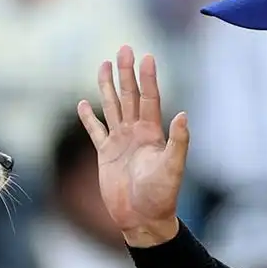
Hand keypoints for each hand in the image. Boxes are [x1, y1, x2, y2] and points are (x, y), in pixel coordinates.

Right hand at [77, 46, 188, 246]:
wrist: (142, 219)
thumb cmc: (161, 195)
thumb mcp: (173, 167)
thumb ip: (178, 141)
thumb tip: (183, 115)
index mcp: (152, 133)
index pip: (149, 98)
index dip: (148, 78)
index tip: (147, 56)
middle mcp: (136, 132)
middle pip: (129, 96)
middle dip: (126, 73)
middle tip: (124, 49)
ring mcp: (120, 142)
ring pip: (112, 107)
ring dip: (108, 87)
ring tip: (103, 65)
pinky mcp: (105, 155)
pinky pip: (96, 131)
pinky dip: (89, 118)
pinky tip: (83, 104)